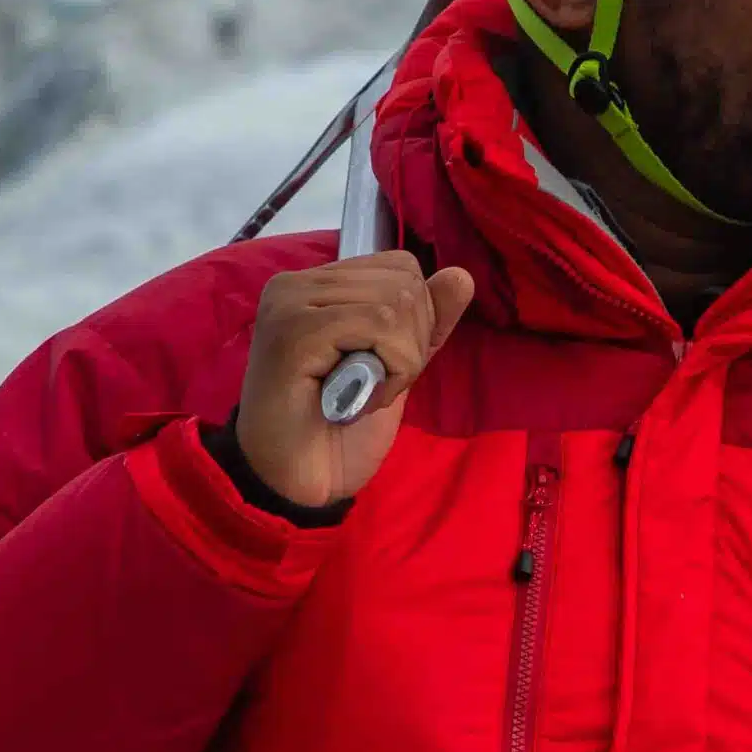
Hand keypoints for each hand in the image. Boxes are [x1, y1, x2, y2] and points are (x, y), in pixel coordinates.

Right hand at [235, 255, 475, 507]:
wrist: (295, 484)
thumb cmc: (338, 430)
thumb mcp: (397, 367)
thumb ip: (427, 322)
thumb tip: (461, 276)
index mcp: (317, 284)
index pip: (401, 267)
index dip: (416, 320)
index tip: (385, 367)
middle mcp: (296, 282)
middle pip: (404, 282)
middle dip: (410, 344)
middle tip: (373, 387)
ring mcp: (290, 303)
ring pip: (396, 302)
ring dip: (400, 361)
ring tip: (362, 394)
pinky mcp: (294, 331)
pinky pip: (380, 324)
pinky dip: (390, 370)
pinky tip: (359, 400)